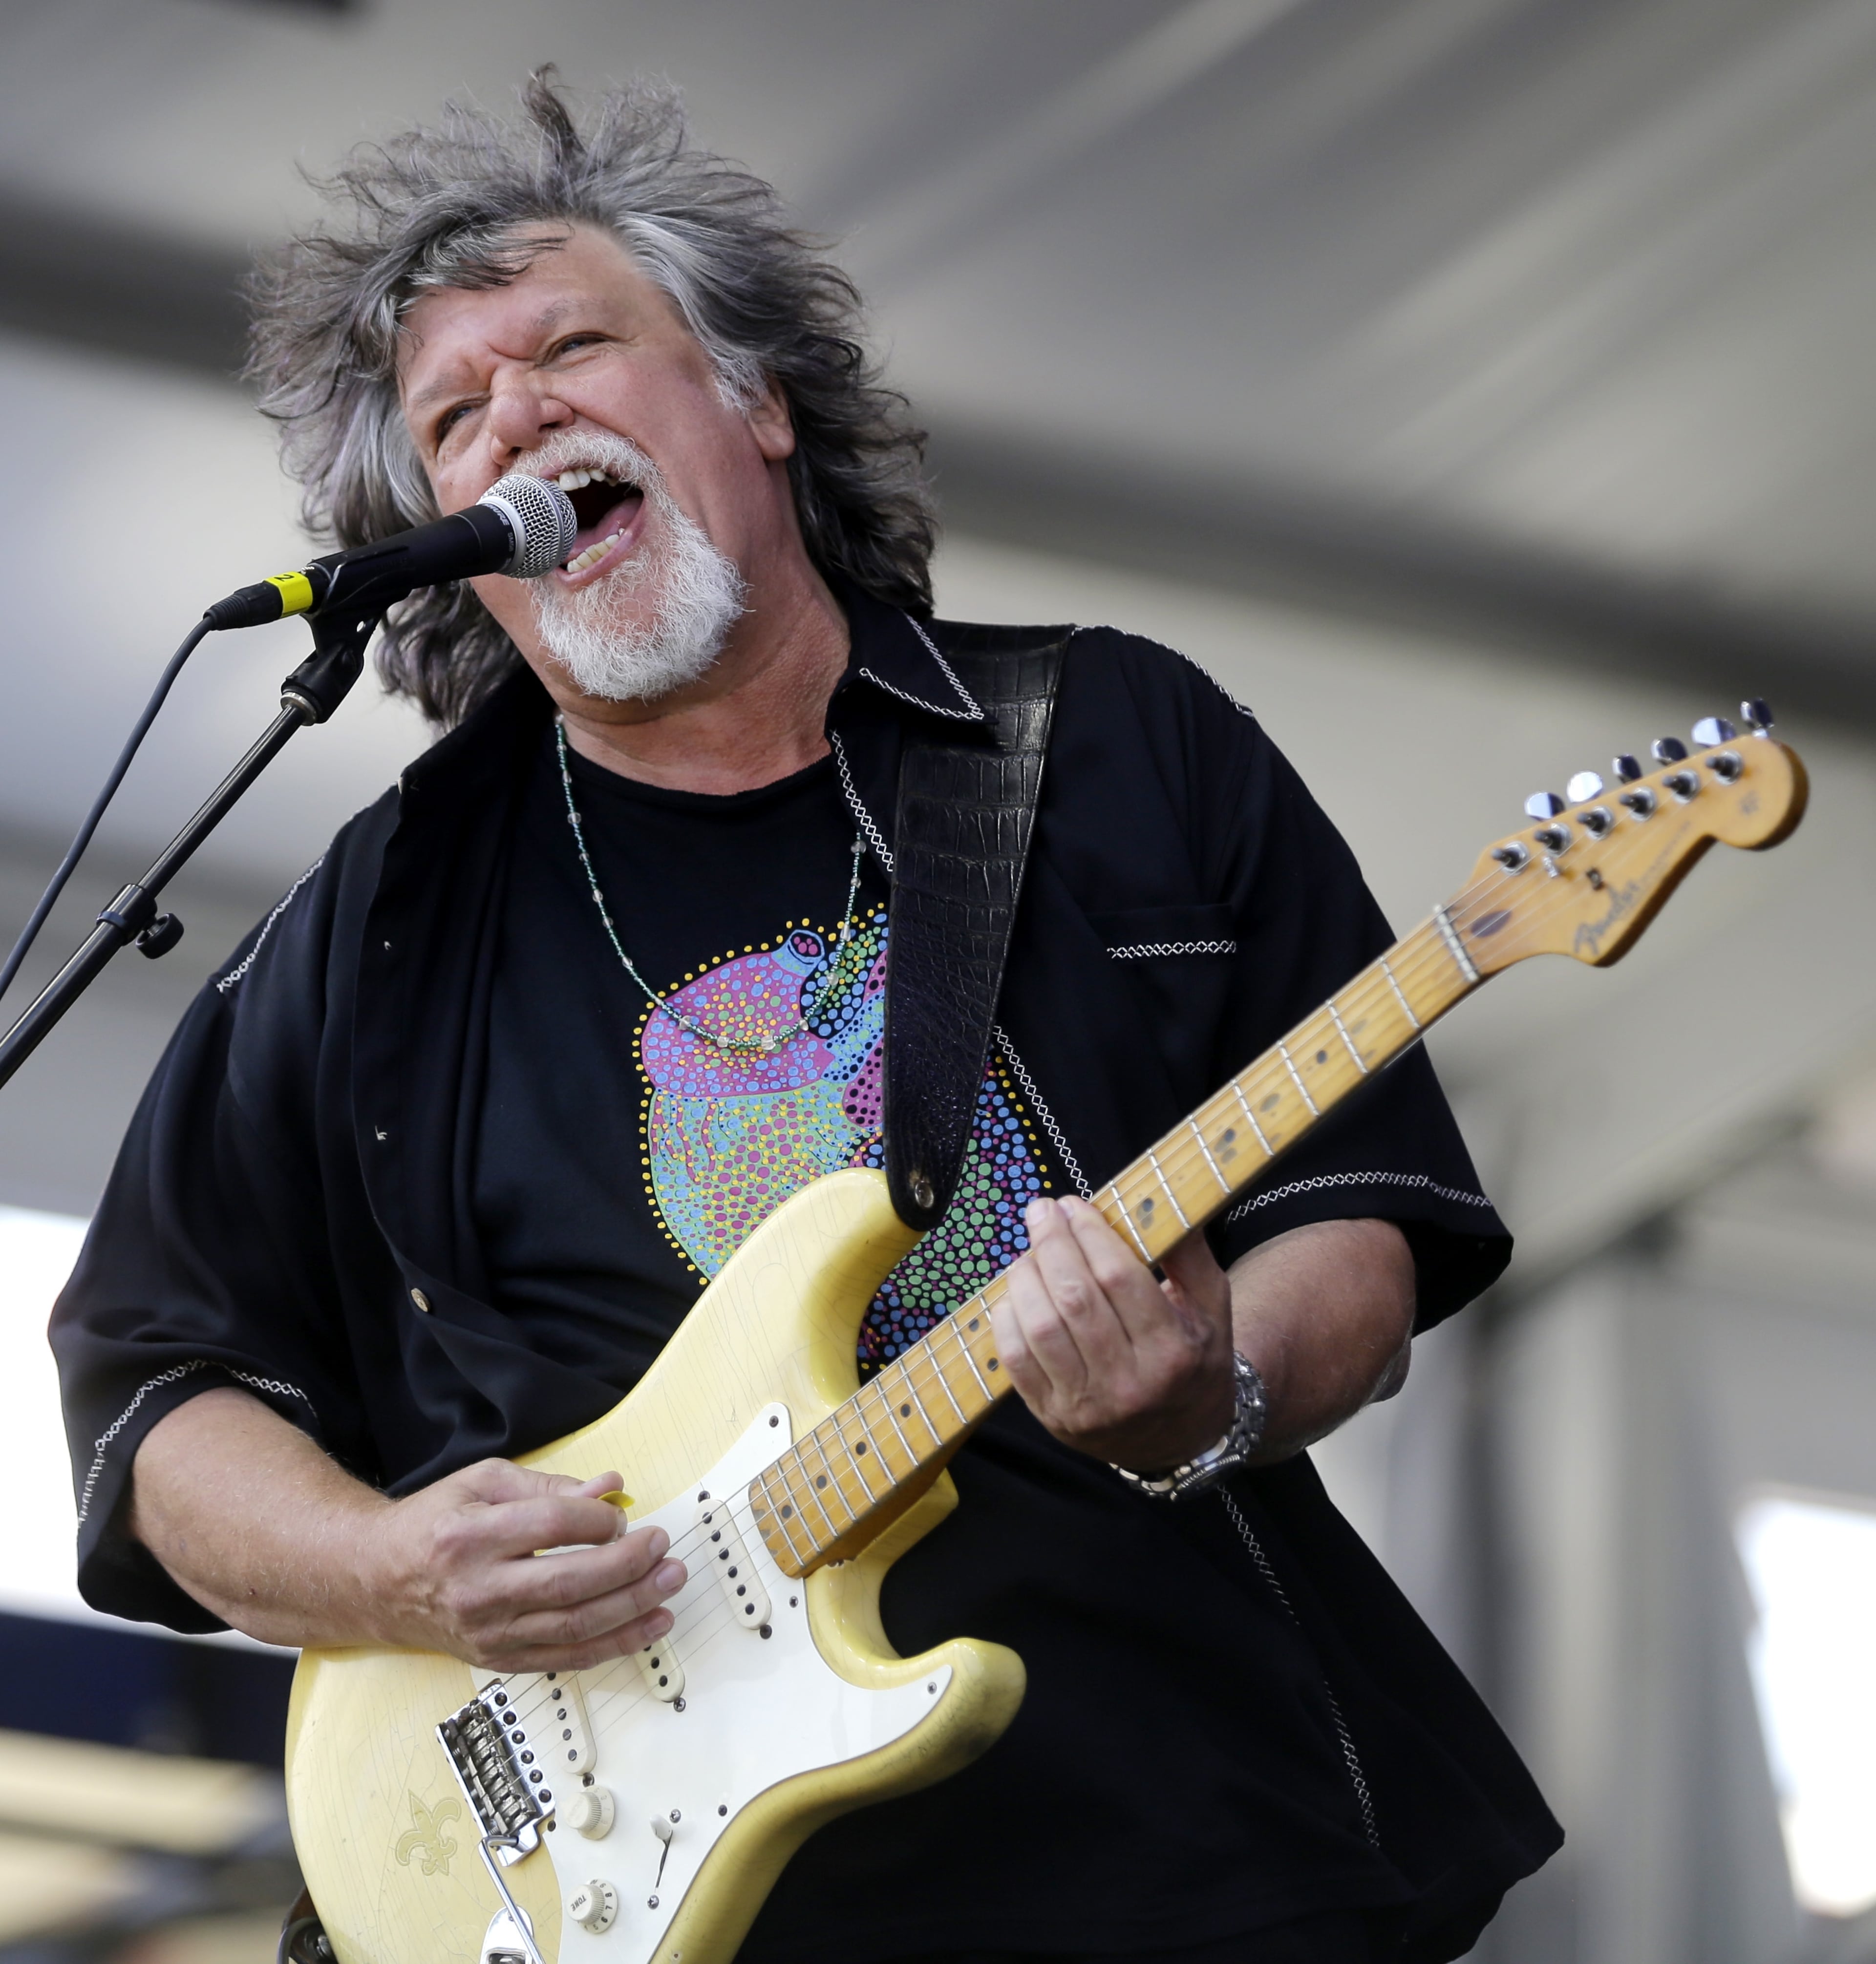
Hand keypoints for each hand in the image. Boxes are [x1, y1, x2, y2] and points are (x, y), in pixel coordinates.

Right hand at [360, 1460, 686, 1671]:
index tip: (622, 1515)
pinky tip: (650, 1626)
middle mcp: (478, 1590)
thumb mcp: (481, 1483)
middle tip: (664, 1547)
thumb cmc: (434, 1524)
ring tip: (671, 1584)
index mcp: (469, 1537)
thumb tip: (610, 1488)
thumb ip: (547, 1485)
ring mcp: (489, 1633)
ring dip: (633, 1607)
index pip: (550, 1526)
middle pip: (569, 1582)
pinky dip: (614, 1644)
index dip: (598, 1519)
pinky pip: (566, 1657)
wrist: (377, 1581)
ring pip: (574, 1626)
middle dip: (628, 1565)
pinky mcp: (499, 1660)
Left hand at [993, 1196, 1235, 1470]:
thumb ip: (1189, 1253)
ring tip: (1029, 1253)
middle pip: (1074, 1297)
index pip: (1118, 1277)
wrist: (1182, 1440)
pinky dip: (1008, 1318)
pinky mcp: (1053, 1419)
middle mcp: (1130, 1384)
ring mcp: (1088, 1407)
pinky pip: (1016, 1360)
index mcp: (1173, 1352)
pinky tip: (1017, 1294)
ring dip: (1025, 1277)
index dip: (1088, 1232)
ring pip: (1041, 1327)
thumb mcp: (1211, 1307)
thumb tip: (1154, 1197)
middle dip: (1051, 1244)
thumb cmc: (1194, 1359)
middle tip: (1041, 1212)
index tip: (1072, 1204)